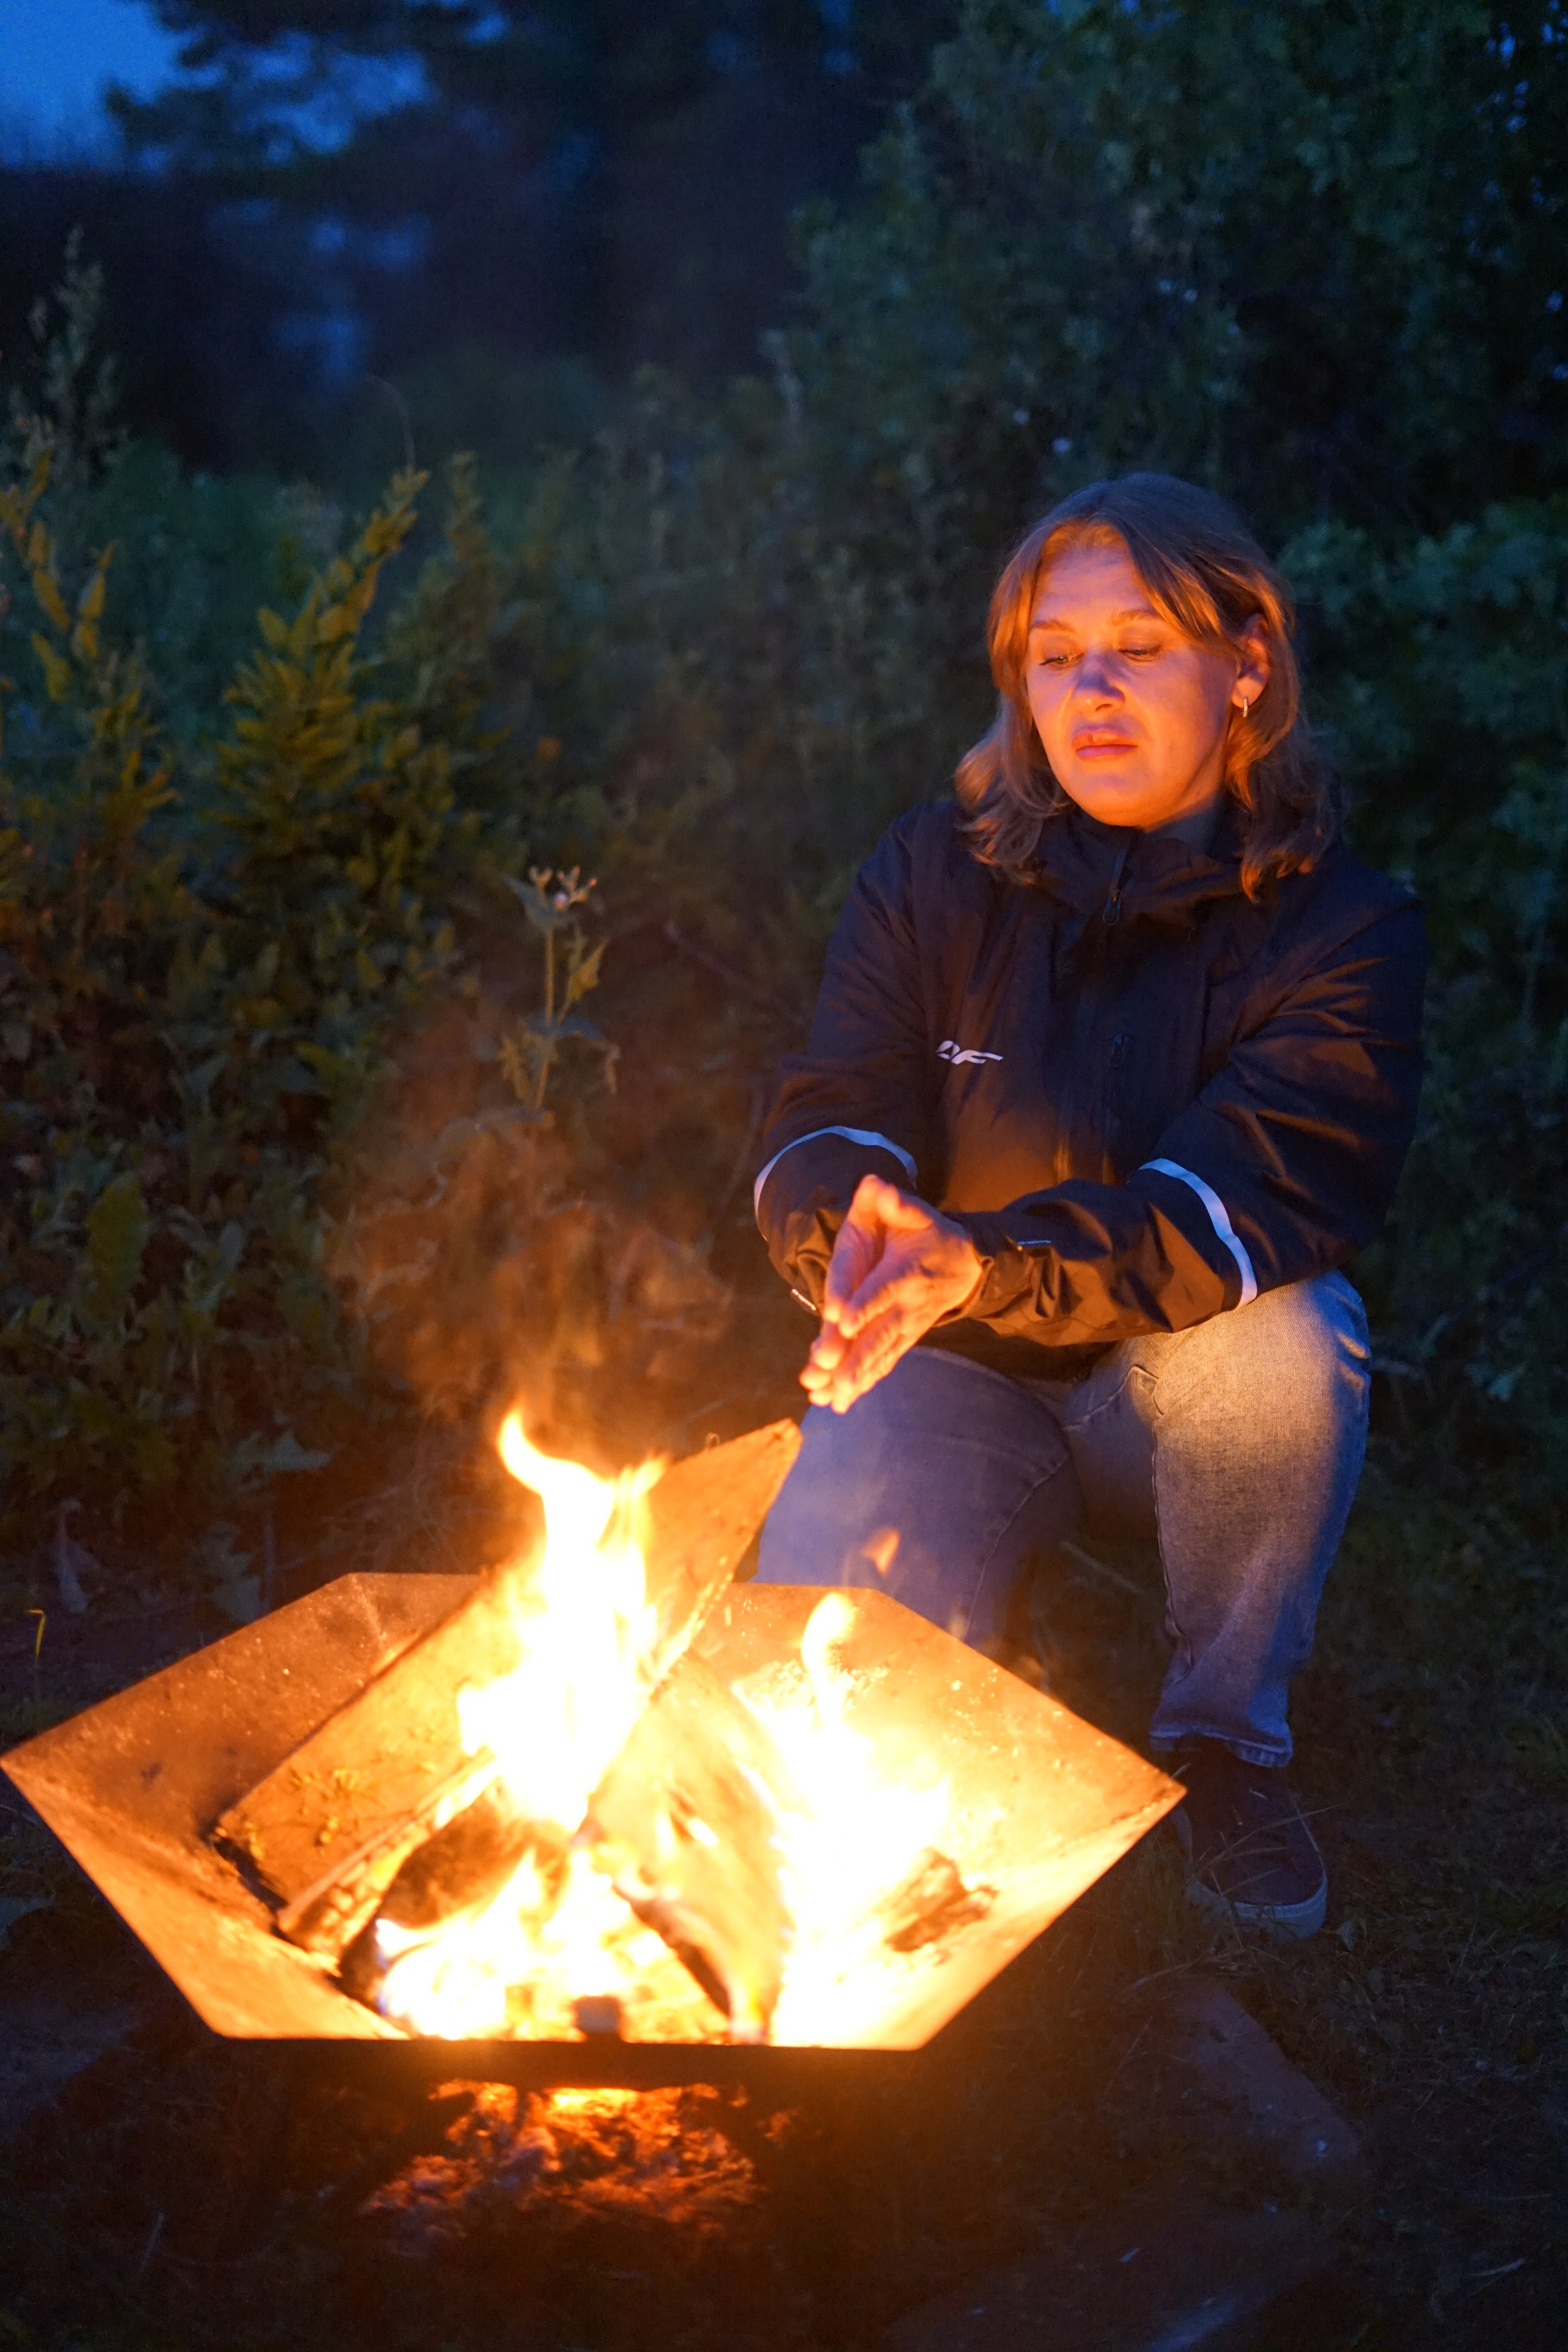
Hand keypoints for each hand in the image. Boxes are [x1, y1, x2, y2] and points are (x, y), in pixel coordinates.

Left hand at [800, 1173, 983, 1414]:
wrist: (965, 1264)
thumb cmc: (931, 1233)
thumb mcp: (917, 1210)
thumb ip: (896, 1201)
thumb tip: (877, 1186)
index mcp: (905, 1271)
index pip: (882, 1289)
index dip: (864, 1305)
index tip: (841, 1322)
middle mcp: (906, 1305)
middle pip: (878, 1333)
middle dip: (854, 1356)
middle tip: (829, 1376)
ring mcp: (905, 1327)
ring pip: (879, 1355)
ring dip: (854, 1377)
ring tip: (831, 1399)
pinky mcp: (902, 1339)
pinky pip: (883, 1363)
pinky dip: (863, 1383)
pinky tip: (838, 1403)